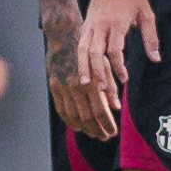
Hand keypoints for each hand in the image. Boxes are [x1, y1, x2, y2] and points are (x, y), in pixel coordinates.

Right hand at [44, 16, 115, 137]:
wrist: (65, 33)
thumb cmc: (90, 47)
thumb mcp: (105, 63)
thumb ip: (111, 86)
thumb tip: (116, 107)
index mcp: (91, 80)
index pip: (100, 110)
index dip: (107, 124)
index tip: (113, 132)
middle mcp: (76, 85)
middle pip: (87, 116)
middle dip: (97, 129)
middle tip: (105, 136)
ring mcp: (62, 86)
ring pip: (73, 115)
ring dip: (85, 128)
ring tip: (94, 134)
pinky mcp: (53, 85)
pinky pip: (61, 109)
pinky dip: (70, 120)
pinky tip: (78, 126)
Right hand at [76, 0, 156, 117]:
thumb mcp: (147, 14)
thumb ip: (150, 38)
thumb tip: (156, 59)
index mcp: (117, 23)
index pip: (115, 49)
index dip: (119, 66)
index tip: (125, 79)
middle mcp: (101, 26)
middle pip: (96, 53)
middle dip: (99, 73)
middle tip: (104, 90)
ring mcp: (90, 26)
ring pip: (83, 50)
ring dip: (84, 68)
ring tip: (85, 84)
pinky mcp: (85, 26)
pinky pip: (80, 45)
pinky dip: (80, 59)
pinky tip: (82, 71)